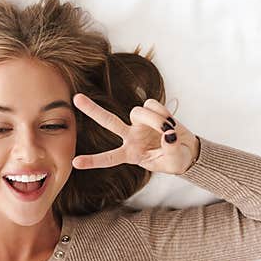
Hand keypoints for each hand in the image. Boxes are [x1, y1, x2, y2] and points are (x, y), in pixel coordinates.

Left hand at [71, 93, 199, 174]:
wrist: (185, 150)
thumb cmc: (175, 160)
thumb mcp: (173, 162)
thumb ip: (170, 149)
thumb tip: (168, 133)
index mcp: (130, 154)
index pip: (109, 158)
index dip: (92, 161)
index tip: (74, 163)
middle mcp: (130, 137)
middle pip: (108, 121)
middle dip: (93, 110)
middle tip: (75, 98)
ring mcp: (139, 123)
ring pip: (137, 111)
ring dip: (155, 119)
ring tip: (169, 129)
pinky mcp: (151, 111)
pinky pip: (152, 104)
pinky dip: (164, 112)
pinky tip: (170, 122)